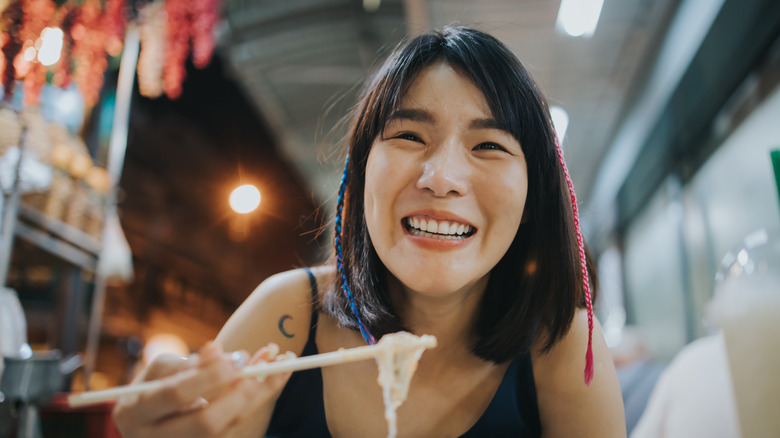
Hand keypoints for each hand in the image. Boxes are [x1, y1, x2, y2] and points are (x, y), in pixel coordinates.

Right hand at [113, 342, 293, 436]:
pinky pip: (238, 426)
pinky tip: (276, 376)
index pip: (176, 393)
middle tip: (264, 362)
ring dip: (260, 392)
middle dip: (239, 392)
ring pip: (229, 427)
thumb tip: (218, 350)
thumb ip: (189, 362)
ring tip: (282, 361)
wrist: (149, 425)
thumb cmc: (153, 389)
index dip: (208, 374)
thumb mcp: (160, 371)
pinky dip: (260, 399)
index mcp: (136, 413)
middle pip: (206, 423)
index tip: (235, 356)